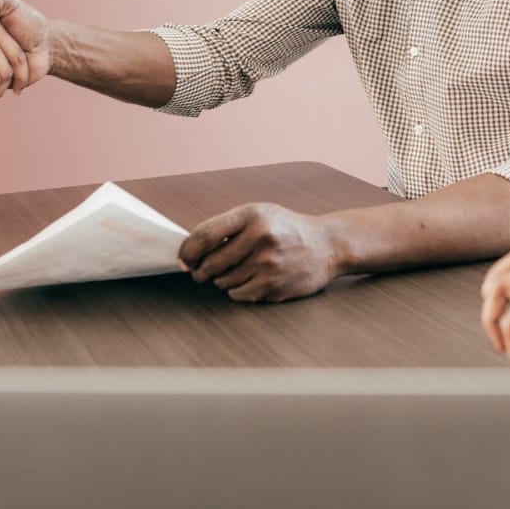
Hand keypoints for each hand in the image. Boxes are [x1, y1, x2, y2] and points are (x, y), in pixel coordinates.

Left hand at [178, 202, 336, 302]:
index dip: (188, 250)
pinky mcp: (274, 286)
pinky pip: (239, 295)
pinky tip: (247, 280)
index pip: (205, 234)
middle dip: (200, 271)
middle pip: (211, 263)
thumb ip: (227, 227)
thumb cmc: (285, 228)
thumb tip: (190, 252)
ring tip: (234, 272)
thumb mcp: (259, 214)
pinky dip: (236, 291)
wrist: (327, 245)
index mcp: (252, 215)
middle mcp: (261, 238)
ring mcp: (268, 264)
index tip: (182, 259)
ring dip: (221, 280)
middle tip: (200, 272)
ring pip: (223, 282)